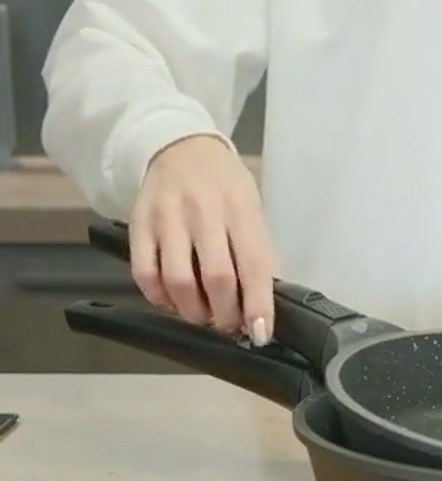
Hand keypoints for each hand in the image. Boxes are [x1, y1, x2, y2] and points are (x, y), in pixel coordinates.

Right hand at [129, 135, 276, 339]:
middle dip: (225, 314)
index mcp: (241, 210)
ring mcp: (168, 219)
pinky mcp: (139, 225)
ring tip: (202, 316)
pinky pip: (145, 272)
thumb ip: (257, 249)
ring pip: (178, 280)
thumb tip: (263, 300)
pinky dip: (159, 296)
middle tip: (229, 325)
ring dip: (192, 310)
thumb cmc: (225, 185)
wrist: (180, 146)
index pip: (254, 265)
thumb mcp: (252, 208)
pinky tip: (171, 301)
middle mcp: (205, 213)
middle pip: (216, 278)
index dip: (257, 305)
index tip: (260, 333)